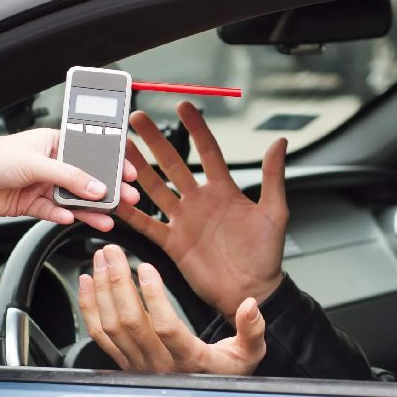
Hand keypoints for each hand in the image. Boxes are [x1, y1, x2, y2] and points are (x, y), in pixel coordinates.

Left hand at [0, 128, 139, 230]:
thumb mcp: (37, 163)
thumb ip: (69, 177)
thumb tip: (96, 187)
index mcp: (53, 143)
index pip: (90, 152)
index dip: (111, 163)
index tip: (128, 173)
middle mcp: (50, 163)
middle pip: (85, 179)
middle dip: (107, 190)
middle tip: (127, 199)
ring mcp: (41, 184)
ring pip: (72, 199)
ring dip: (89, 209)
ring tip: (106, 219)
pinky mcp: (30, 203)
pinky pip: (53, 211)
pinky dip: (62, 216)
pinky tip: (70, 219)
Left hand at [79, 244, 265, 374]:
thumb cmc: (227, 373)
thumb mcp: (250, 353)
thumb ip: (251, 329)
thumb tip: (250, 305)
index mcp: (190, 360)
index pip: (166, 328)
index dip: (153, 298)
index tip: (146, 268)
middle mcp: (159, 365)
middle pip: (129, 323)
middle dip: (117, 282)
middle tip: (112, 251)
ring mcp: (137, 365)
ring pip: (111, 327)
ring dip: (102, 290)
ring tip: (101, 258)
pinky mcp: (125, 361)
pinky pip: (100, 335)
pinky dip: (89, 307)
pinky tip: (87, 282)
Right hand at [113, 101, 287, 320]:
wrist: (252, 291)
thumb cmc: (266, 256)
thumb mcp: (274, 212)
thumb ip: (273, 176)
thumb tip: (279, 141)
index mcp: (224, 191)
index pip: (207, 151)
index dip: (196, 129)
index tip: (184, 106)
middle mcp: (200, 201)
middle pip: (173, 164)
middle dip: (156, 140)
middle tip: (138, 119)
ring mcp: (184, 221)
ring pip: (155, 188)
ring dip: (138, 168)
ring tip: (121, 148)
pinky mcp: (172, 242)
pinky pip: (147, 224)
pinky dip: (131, 212)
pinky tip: (117, 197)